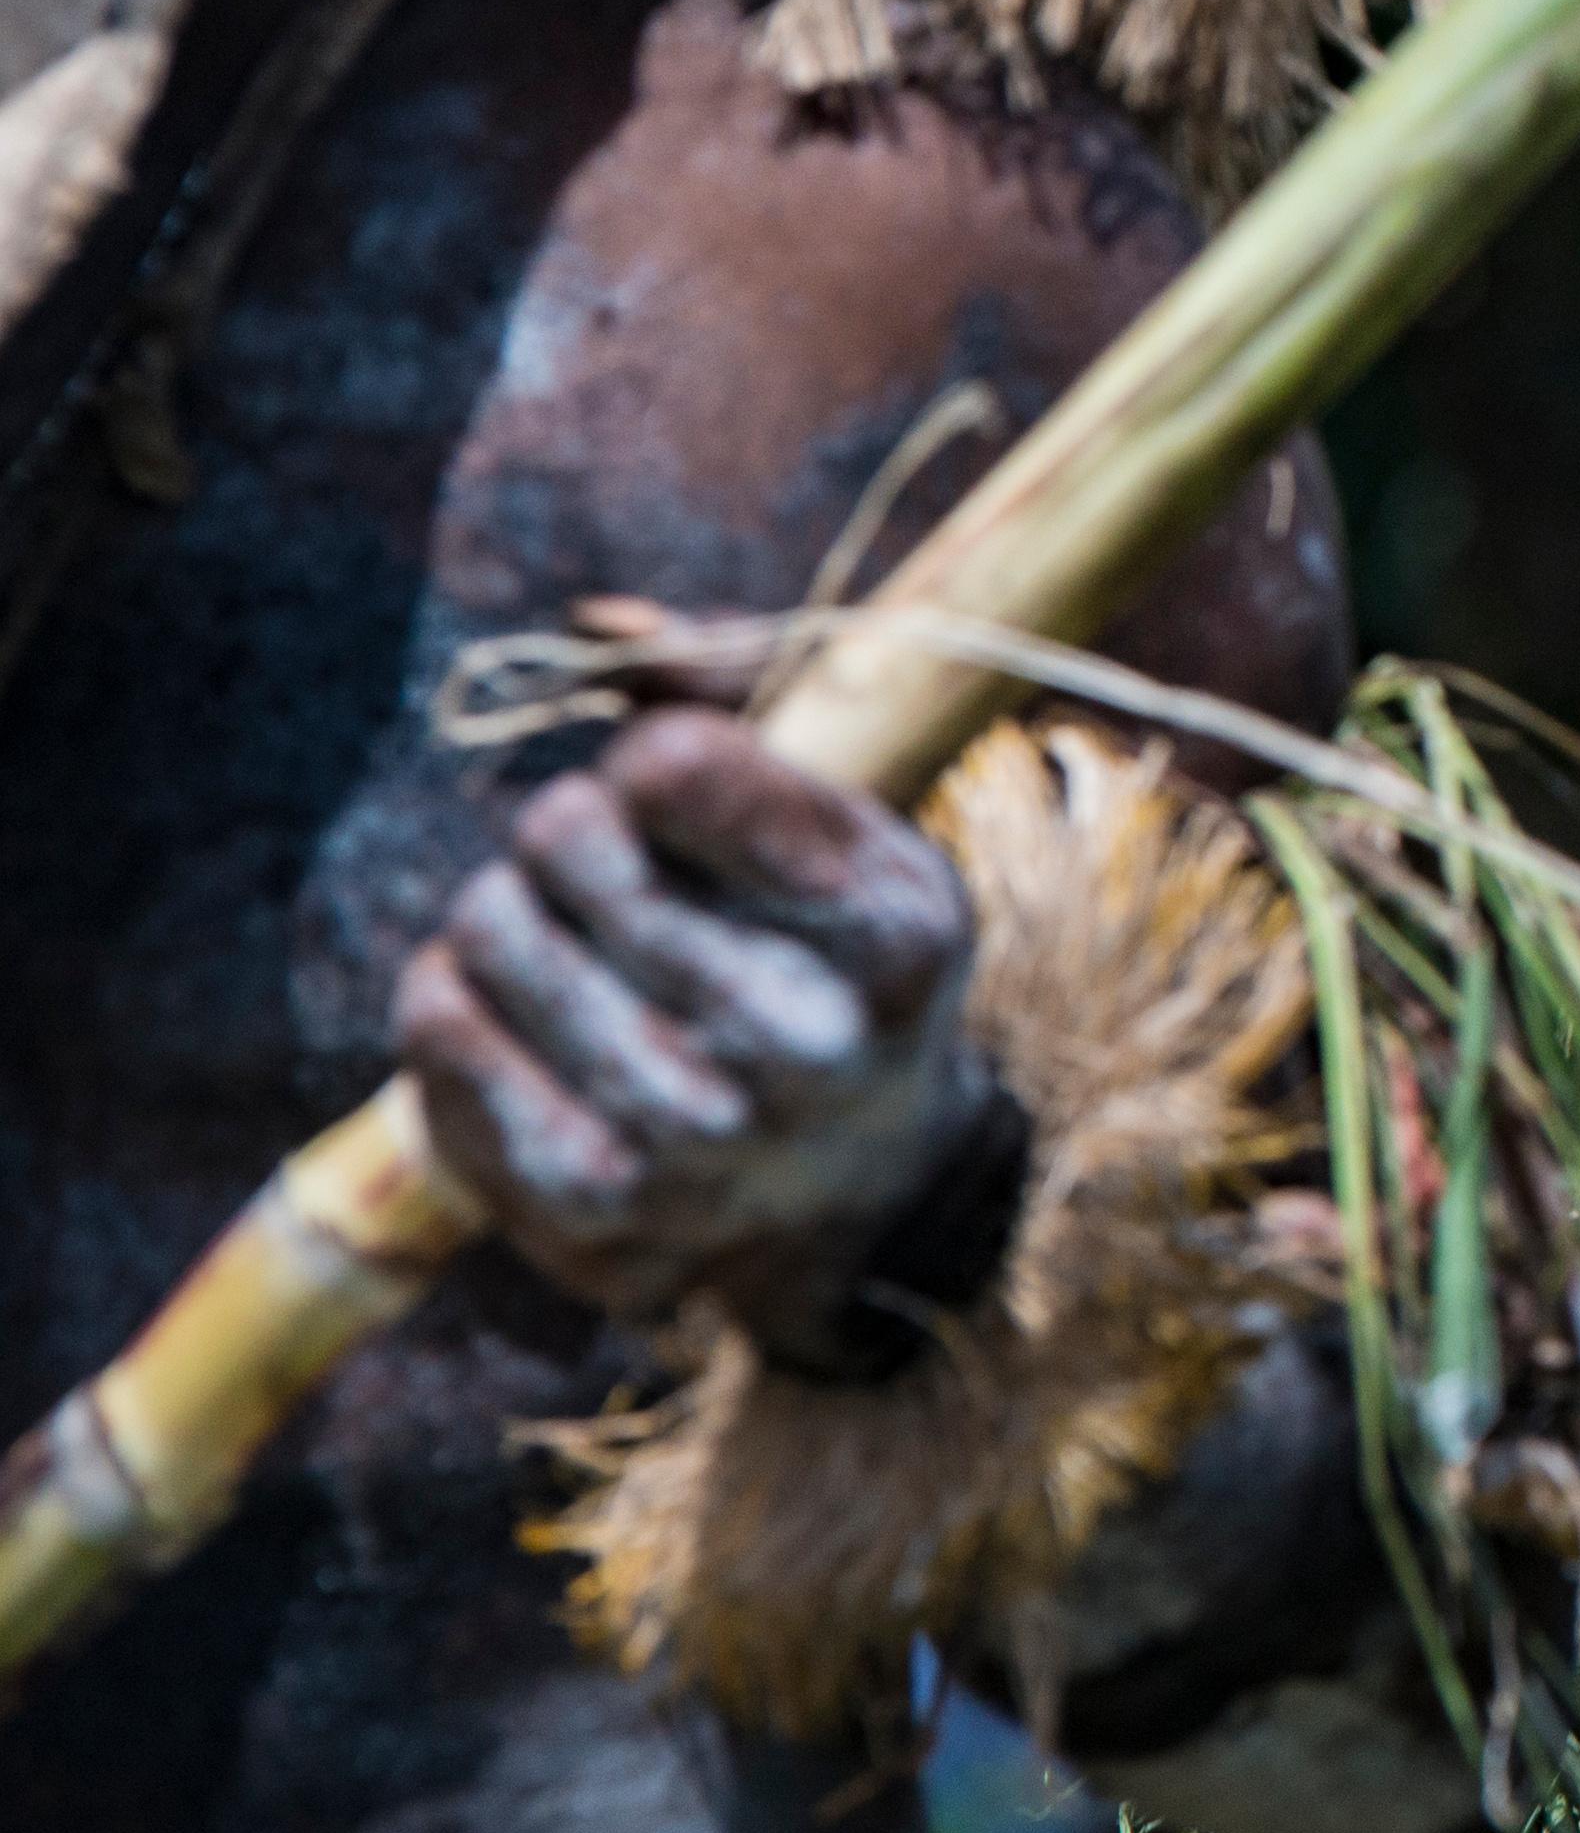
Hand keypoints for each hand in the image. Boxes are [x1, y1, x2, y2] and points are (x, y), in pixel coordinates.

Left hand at [394, 707, 995, 1356]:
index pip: (672, 764)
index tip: (676, 790)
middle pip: (563, 832)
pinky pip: (433, 1032)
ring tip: (561, 937)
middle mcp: (797, 1046)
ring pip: (482, 927)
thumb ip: (744, 696)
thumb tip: (596, 621)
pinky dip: (453, 997)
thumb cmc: (840, 964)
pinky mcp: (584, 1211)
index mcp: (893, 933)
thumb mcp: (857, 827)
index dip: (654, 755)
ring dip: (506, 909)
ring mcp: (685, 1141)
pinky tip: (516, 1014)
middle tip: (612, 869)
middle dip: (573, 826)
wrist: (861, 1195)